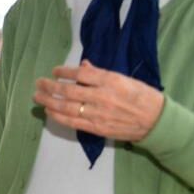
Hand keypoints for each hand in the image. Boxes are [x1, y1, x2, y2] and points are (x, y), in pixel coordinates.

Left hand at [33, 60, 163, 141]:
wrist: (156, 121)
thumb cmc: (142, 96)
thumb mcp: (125, 78)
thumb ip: (101, 73)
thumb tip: (83, 65)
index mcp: (111, 80)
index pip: (81, 73)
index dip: (64, 72)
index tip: (55, 70)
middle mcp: (102, 96)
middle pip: (69, 91)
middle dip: (50, 87)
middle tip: (38, 83)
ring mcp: (98, 113)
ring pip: (67, 107)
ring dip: (49, 101)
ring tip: (37, 96)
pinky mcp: (97, 128)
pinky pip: (73, 122)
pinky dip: (58, 116)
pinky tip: (49, 111)